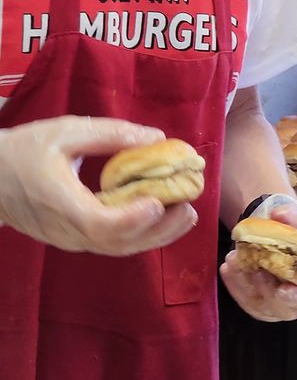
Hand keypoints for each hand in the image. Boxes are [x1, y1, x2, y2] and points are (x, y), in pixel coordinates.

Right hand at [0, 115, 197, 255]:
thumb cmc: (25, 150)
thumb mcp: (65, 132)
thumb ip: (110, 134)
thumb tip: (157, 137)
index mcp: (59, 202)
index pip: (99, 224)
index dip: (132, 219)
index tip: (158, 203)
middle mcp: (67, 229)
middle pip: (118, 242)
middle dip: (159, 229)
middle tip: (189, 208)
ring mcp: (72, 240)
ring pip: (120, 248)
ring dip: (157, 235)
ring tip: (187, 214)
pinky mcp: (77, 241)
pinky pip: (114, 245)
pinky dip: (143, 236)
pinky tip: (166, 220)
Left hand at [220, 202, 296, 321]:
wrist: (284, 245)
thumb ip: (295, 218)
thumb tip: (280, 213)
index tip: (281, 289)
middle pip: (281, 305)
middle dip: (262, 284)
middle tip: (248, 263)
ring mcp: (279, 310)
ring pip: (259, 305)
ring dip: (244, 283)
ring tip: (234, 259)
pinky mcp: (260, 309)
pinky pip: (246, 302)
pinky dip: (235, 285)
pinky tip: (228, 268)